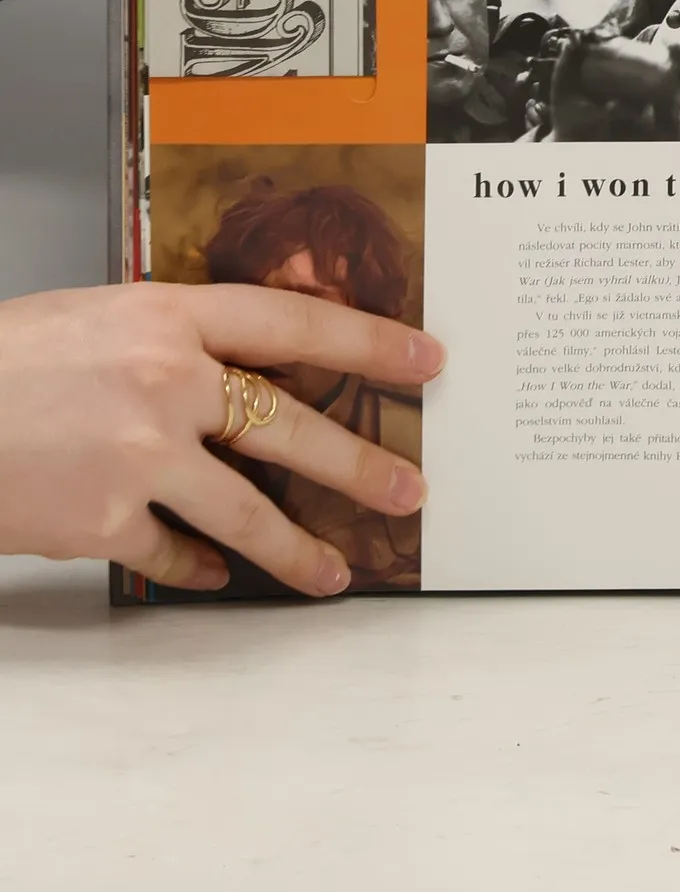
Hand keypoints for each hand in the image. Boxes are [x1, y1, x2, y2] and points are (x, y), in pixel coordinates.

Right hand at [0, 283, 441, 595]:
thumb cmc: (0, 361)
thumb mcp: (98, 318)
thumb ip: (175, 339)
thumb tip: (245, 365)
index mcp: (167, 316)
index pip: (295, 323)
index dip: (370, 341)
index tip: (427, 360)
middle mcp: (167, 382)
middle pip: (291, 426)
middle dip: (361, 463)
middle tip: (411, 488)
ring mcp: (138, 455)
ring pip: (249, 510)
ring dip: (299, 549)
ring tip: (337, 573)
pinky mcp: (102, 521)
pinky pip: (173, 553)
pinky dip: (197, 567)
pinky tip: (213, 575)